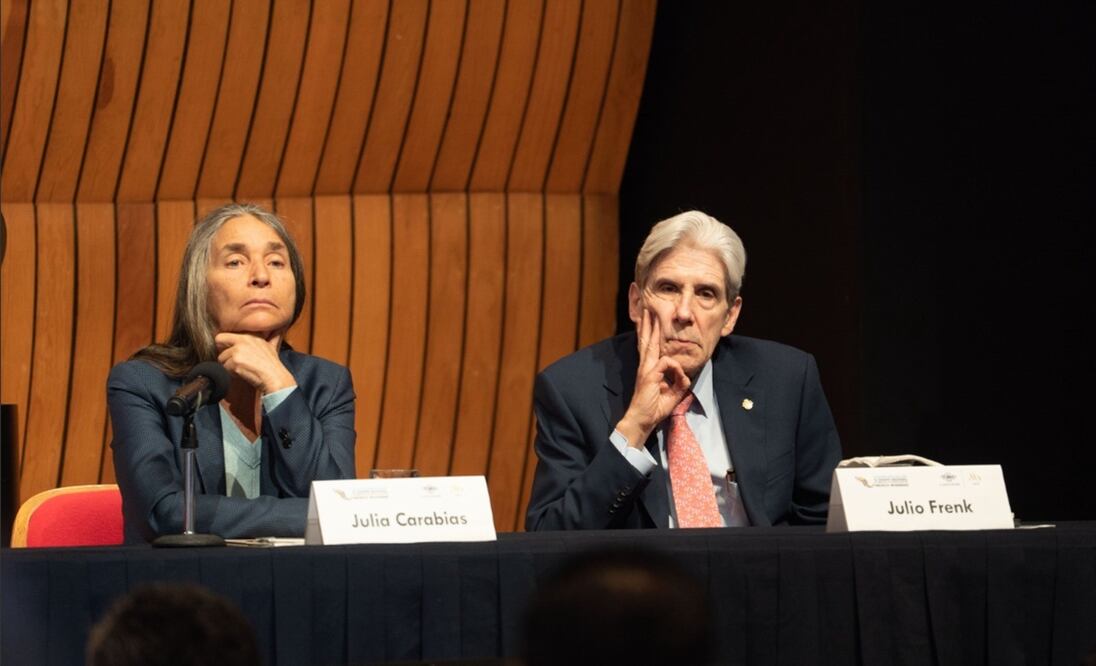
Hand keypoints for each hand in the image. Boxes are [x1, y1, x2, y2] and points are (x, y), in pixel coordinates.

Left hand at [215, 333, 295, 394]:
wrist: (274, 378)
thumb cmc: (272, 365)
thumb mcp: (272, 346)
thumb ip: (272, 335)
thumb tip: (280, 328)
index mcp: (249, 335)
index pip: (224, 335)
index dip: (224, 344)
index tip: (231, 352)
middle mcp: (243, 340)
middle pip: (218, 343)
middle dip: (224, 353)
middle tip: (234, 361)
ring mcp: (238, 351)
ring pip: (222, 358)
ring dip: (229, 366)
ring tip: (243, 369)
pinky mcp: (236, 362)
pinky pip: (225, 368)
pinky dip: (232, 373)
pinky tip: (243, 373)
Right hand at [615, 309, 690, 447]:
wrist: (642, 419)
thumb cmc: (654, 408)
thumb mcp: (672, 393)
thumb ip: (679, 381)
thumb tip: (685, 374)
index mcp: (649, 369)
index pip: (649, 347)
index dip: (649, 333)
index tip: (649, 320)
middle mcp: (645, 365)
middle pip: (646, 339)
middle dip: (647, 323)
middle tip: (648, 307)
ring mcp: (646, 369)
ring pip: (650, 343)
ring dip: (651, 327)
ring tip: (650, 312)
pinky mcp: (649, 374)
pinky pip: (667, 363)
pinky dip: (676, 370)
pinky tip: (678, 379)